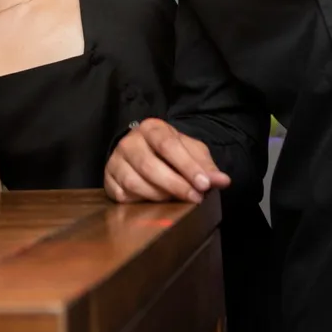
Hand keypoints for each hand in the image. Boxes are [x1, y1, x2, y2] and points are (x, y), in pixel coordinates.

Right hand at [104, 117, 231, 205]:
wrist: (145, 152)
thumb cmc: (171, 152)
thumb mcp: (191, 152)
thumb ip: (206, 166)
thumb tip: (222, 181)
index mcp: (151, 128)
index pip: (168, 145)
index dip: (187, 166)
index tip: (204, 185)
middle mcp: (129, 141)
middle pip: (149, 165)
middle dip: (175, 184)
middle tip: (195, 198)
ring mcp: (116, 160)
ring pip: (134, 182)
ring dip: (159, 195)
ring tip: (176, 201)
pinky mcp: (108, 179)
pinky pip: (122, 195)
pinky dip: (140, 201)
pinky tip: (153, 203)